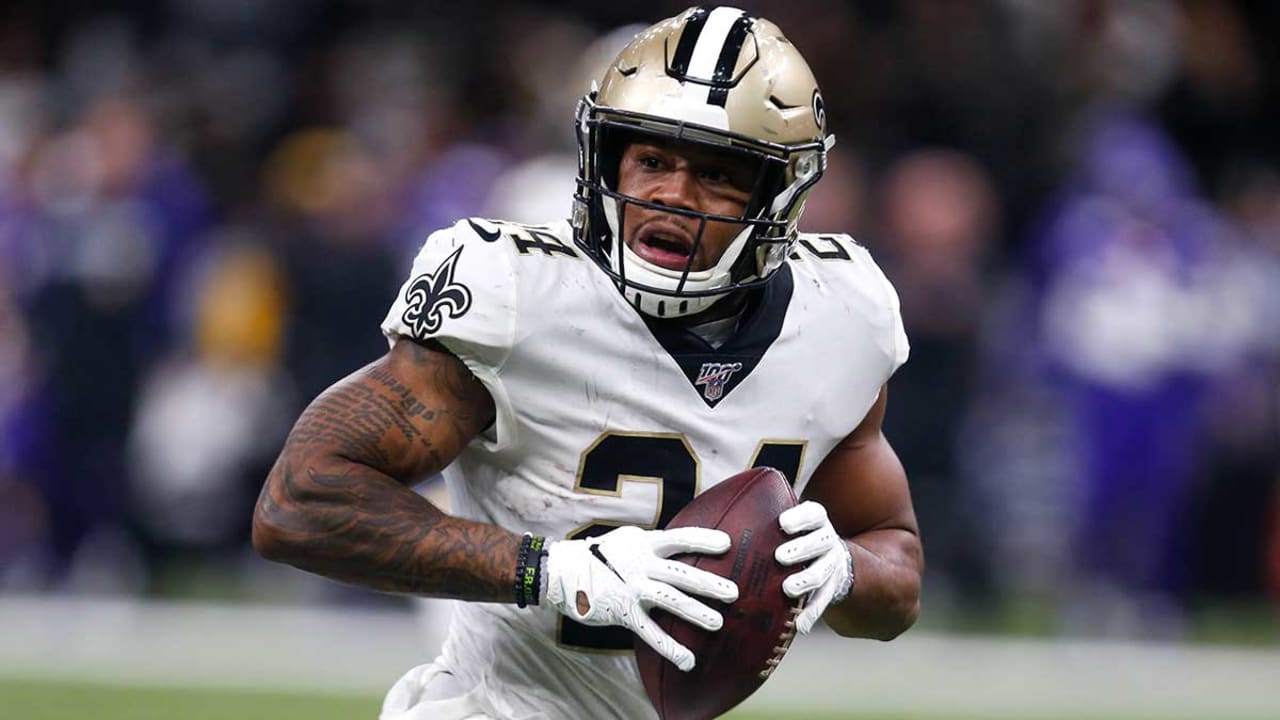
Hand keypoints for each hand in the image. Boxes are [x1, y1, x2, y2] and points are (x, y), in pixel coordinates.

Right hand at [544, 525, 738, 670]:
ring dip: (695, 612)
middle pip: (680, 573)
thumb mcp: (627, 541)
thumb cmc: (600, 555)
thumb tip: (682, 545)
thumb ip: (653, 545)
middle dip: (708, 583)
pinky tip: (687, 660)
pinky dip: (670, 647)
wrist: (561, 570)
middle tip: (733, 592)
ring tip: (717, 622)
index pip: (678, 538)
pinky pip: (650, 632)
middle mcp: (640, 564)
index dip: (702, 540)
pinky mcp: (623, 612)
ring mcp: (632, 588)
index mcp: (644, 544)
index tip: (727, 544)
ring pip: (669, 600)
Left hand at [775, 501, 853, 633]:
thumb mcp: (788, 522)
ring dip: (806, 580)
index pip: (813, 513)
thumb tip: (718, 507)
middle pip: (820, 541)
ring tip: (788, 588)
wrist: (827, 557)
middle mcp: (827, 539)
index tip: (782, 524)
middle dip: (801, 548)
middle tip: (779, 557)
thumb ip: (765, 517)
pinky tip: (801, 625)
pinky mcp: (832, 587)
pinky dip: (812, 613)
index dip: (800, 518)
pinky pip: (823, 600)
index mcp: (816, 520)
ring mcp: (832, 563)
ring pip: (823, 571)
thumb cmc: (792, 536)